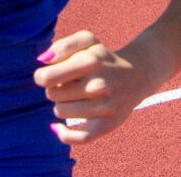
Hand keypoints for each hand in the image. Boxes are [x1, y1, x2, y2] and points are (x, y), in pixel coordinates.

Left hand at [34, 31, 165, 144]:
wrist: (138, 74)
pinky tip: (58, 127)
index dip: (42, 76)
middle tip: (69, 84)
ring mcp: (105, 106)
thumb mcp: (87, 41)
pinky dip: (63, 134)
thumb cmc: (103, 57)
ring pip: (61, 112)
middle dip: (55, 89)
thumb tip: (43, 60)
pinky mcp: (109, 124)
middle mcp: (99, 85)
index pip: (46, 78)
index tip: (49, 75)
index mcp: (91, 61)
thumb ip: (63, 45)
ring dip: (62, 105)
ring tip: (75, 97)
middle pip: (52, 94)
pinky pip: (78, 138)